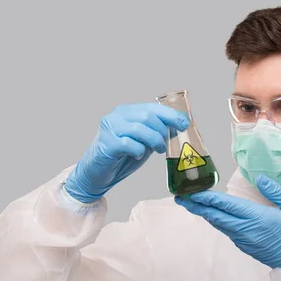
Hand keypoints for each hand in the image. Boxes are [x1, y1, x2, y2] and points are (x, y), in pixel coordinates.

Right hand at [64, 103, 188, 202]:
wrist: (96, 172)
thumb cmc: (121, 156)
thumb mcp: (143, 140)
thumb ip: (156, 131)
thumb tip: (179, 125)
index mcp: (127, 111)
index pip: (152, 108)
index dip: (170, 115)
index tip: (184, 124)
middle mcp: (117, 116)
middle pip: (147, 116)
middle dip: (162, 130)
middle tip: (164, 144)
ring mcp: (110, 129)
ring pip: (139, 129)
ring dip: (154, 140)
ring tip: (157, 150)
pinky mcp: (106, 144)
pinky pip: (129, 144)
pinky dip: (138, 150)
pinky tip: (137, 155)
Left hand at [175, 174, 280, 268]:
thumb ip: (275, 191)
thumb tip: (259, 179)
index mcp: (257, 218)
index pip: (227, 206)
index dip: (208, 198)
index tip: (192, 192)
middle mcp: (246, 229)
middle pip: (216, 216)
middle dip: (197, 206)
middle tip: (181, 197)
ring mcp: (244, 240)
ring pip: (219, 224)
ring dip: (205, 214)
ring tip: (191, 204)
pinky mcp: (245, 246)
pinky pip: (226, 231)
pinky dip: (216, 221)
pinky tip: (212, 215)